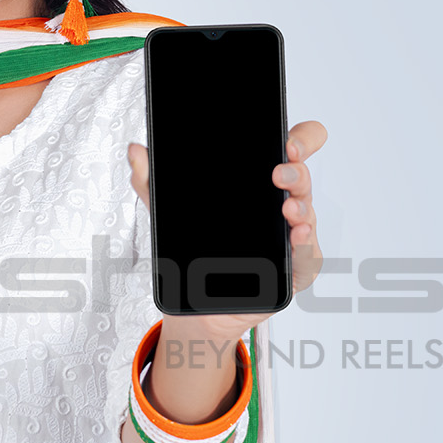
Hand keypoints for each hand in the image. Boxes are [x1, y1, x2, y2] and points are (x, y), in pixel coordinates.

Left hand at [127, 120, 328, 342]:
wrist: (198, 303)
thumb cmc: (196, 248)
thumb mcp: (170, 211)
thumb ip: (151, 179)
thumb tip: (135, 150)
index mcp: (259, 182)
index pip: (292, 150)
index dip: (300, 139)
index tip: (287, 141)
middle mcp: (279, 204)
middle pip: (300, 179)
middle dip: (296, 172)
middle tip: (279, 172)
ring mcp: (289, 236)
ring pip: (306, 215)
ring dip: (301, 209)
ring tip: (287, 208)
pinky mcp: (292, 269)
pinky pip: (307, 257)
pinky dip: (305, 247)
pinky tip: (295, 238)